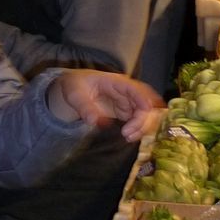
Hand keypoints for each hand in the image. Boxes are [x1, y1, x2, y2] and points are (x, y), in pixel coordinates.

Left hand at [48, 72, 164, 141]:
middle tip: (127, 134)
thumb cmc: (75, 86)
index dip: (143, 99)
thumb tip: (94, 121)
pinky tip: (131, 137)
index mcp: (116, 82)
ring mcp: (127, 102)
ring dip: (142, 126)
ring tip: (128, 138)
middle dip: (142, 119)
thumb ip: (84, 107)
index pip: (135, 89)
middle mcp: (126, 92)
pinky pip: (138, 120)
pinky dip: (138, 129)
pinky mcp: (125, 112)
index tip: (145, 112)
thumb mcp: (75, 94)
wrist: (74, 90)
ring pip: (145, 113)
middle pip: (144, 102)